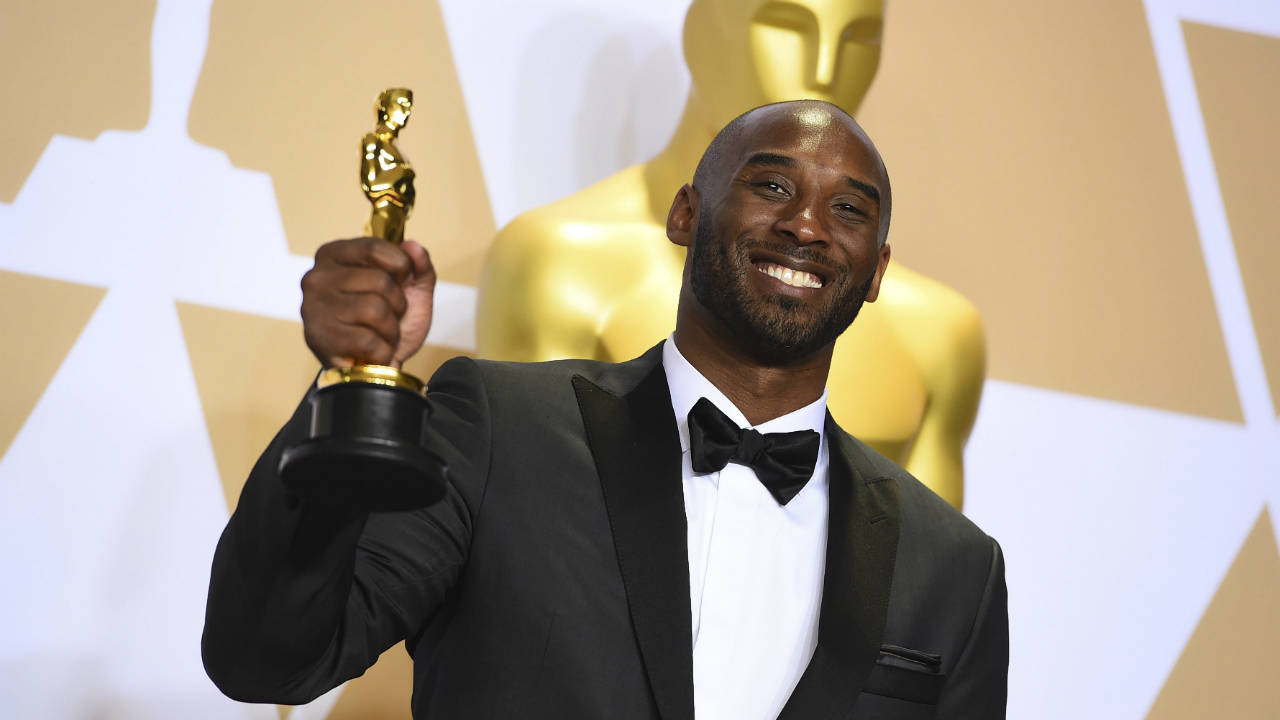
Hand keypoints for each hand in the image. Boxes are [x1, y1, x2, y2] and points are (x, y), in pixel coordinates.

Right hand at [300, 237, 435, 368]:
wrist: (377, 368)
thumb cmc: (388, 322)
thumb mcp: (412, 290)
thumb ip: (418, 265)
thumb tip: (413, 248)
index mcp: (333, 255)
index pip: (375, 247)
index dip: (401, 267)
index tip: (400, 281)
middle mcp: (316, 278)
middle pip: (380, 281)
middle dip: (397, 304)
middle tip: (386, 317)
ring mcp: (313, 309)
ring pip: (375, 310)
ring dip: (391, 330)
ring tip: (379, 335)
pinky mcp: (318, 340)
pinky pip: (368, 342)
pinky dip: (381, 352)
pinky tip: (370, 353)